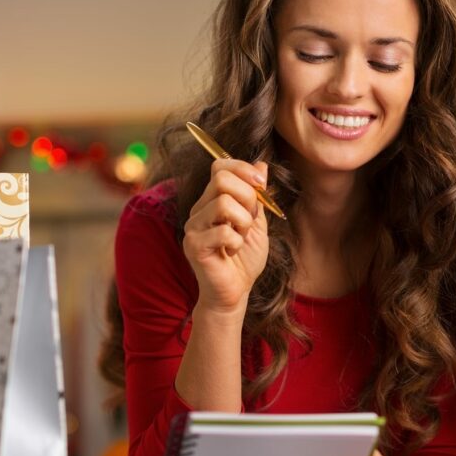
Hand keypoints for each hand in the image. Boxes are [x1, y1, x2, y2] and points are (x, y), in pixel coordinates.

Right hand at [183, 158, 269, 312]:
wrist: (236, 292)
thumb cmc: (244, 260)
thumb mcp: (257, 222)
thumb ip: (257, 195)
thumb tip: (262, 164)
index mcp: (212, 200)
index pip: (220, 166)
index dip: (243, 169)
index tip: (261, 184)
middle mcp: (199, 210)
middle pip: (222, 179)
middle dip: (247, 197)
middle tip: (249, 221)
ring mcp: (193, 227)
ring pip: (223, 203)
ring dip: (243, 222)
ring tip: (241, 238)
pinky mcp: (194, 246)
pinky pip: (223, 231)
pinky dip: (237, 241)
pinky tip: (232, 251)